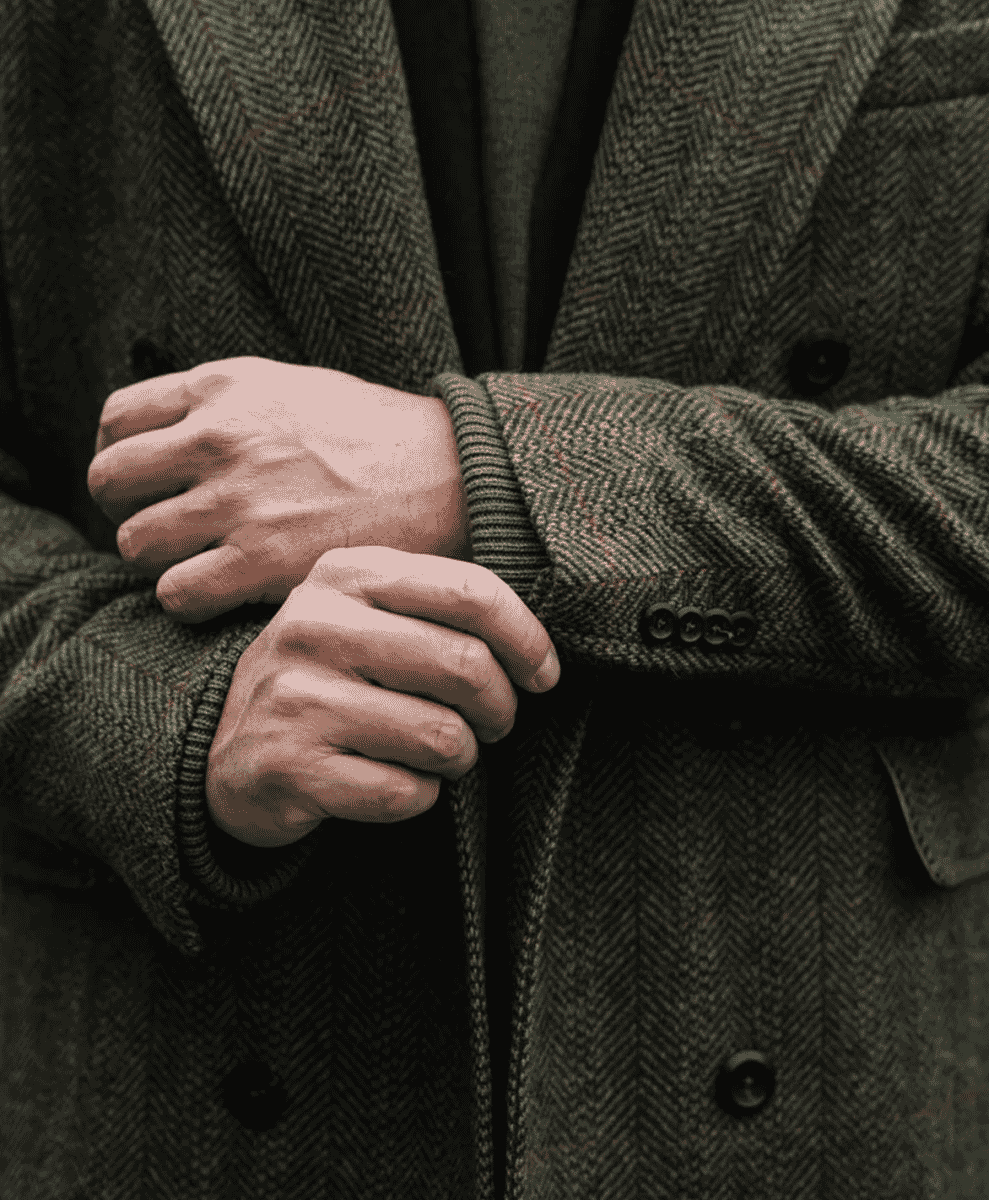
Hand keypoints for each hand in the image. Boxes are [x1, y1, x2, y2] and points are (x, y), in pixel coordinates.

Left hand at [87, 357, 471, 622]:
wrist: (449, 476)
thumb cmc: (377, 436)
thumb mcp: (293, 387)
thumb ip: (226, 404)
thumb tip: (174, 435)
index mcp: (223, 387)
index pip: (117, 421)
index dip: (121, 457)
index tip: (147, 484)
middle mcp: (219, 437)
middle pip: (111, 483)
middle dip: (129, 510)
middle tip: (166, 529)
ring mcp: (238, 500)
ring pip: (135, 543)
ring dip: (160, 561)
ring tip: (200, 564)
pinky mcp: (262, 560)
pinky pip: (175, 593)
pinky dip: (187, 600)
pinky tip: (220, 594)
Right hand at [205, 546, 560, 846]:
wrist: (228, 750)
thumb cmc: (330, 679)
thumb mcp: (370, 617)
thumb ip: (441, 609)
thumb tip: (538, 647)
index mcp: (347, 574)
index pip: (469, 591)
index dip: (527, 638)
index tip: (543, 675)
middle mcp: (316, 624)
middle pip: (465, 664)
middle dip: (500, 708)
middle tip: (492, 723)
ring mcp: (297, 696)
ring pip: (442, 736)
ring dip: (459, 758)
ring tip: (437, 754)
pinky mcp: (289, 766)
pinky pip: (406, 792)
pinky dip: (418, 796)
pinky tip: (392, 782)